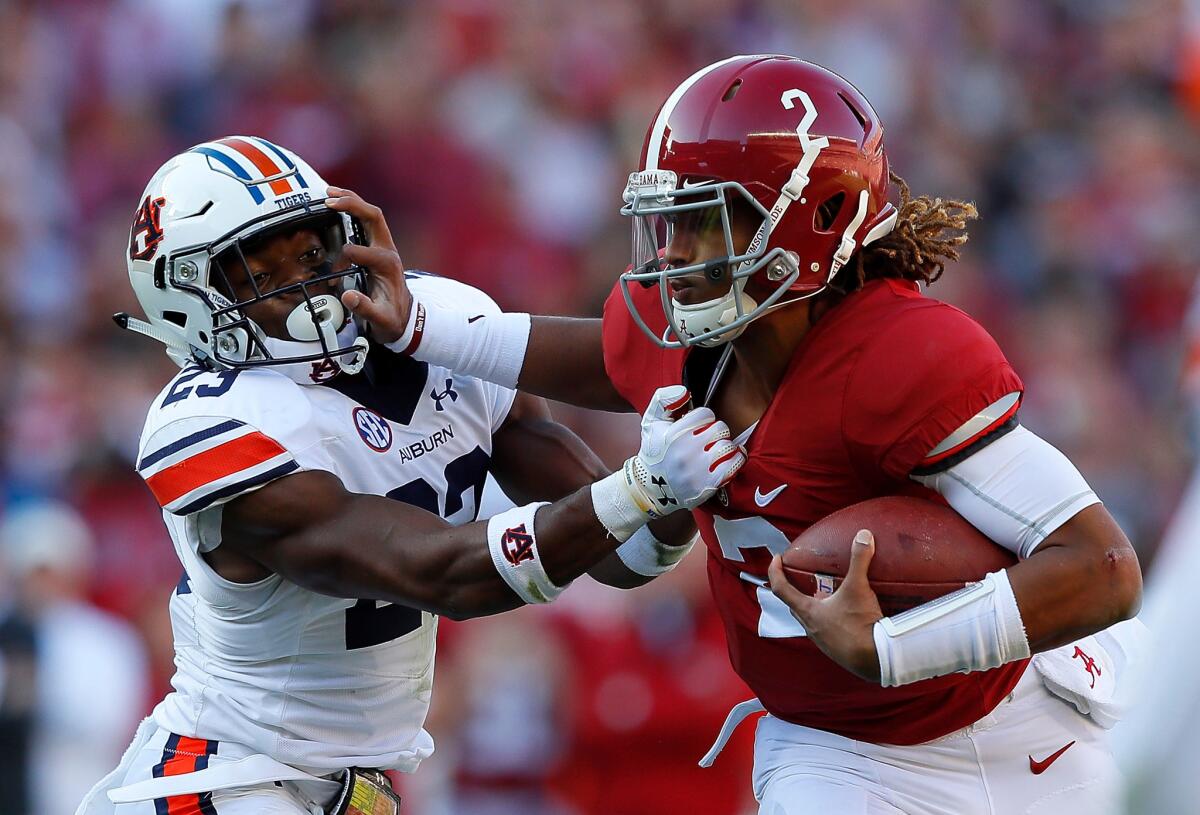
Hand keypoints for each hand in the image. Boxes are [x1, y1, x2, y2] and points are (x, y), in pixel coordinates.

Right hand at [326, 187, 412, 343]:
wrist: (405, 318)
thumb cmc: (392, 318)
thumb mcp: (380, 319)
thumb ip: (365, 308)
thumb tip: (348, 296)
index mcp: (389, 265)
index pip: (367, 251)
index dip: (349, 256)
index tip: (336, 268)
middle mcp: (388, 250)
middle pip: (373, 217)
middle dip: (352, 205)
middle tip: (329, 200)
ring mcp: (383, 246)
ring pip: (370, 214)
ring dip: (351, 202)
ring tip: (329, 193)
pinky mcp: (377, 246)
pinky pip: (365, 221)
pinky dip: (351, 210)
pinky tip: (336, 205)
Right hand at [627, 385, 744, 514]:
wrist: (652, 488)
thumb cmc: (654, 452)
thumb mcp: (650, 421)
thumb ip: (664, 399)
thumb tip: (685, 392)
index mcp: (672, 434)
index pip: (706, 414)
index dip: (703, 418)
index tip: (697, 427)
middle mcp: (685, 451)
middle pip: (720, 428)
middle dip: (715, 432)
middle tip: (707, 439)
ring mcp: (698, 469)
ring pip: (728, 446)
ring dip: (724, 446)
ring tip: (715, 450)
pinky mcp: (708, 484)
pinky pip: (734, 464)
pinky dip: (734, 460)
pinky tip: (725, 460)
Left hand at [767, 529, 884, 681]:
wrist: (875, 660)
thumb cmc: (859, 624)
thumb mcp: (858, 588)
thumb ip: (859, 560)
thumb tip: (863, 536)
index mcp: (807, 611)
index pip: (780, 588)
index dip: (775, 572)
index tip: (776, 559)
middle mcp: (810, 627)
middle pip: (794, 605)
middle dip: (795, 589)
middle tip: (802, 576)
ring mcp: (822, 641)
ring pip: (811, 620)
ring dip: (815, 606)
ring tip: (828, 594)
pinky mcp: (836, 649)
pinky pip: (827, 631)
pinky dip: (831, 620)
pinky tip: (847, 615)